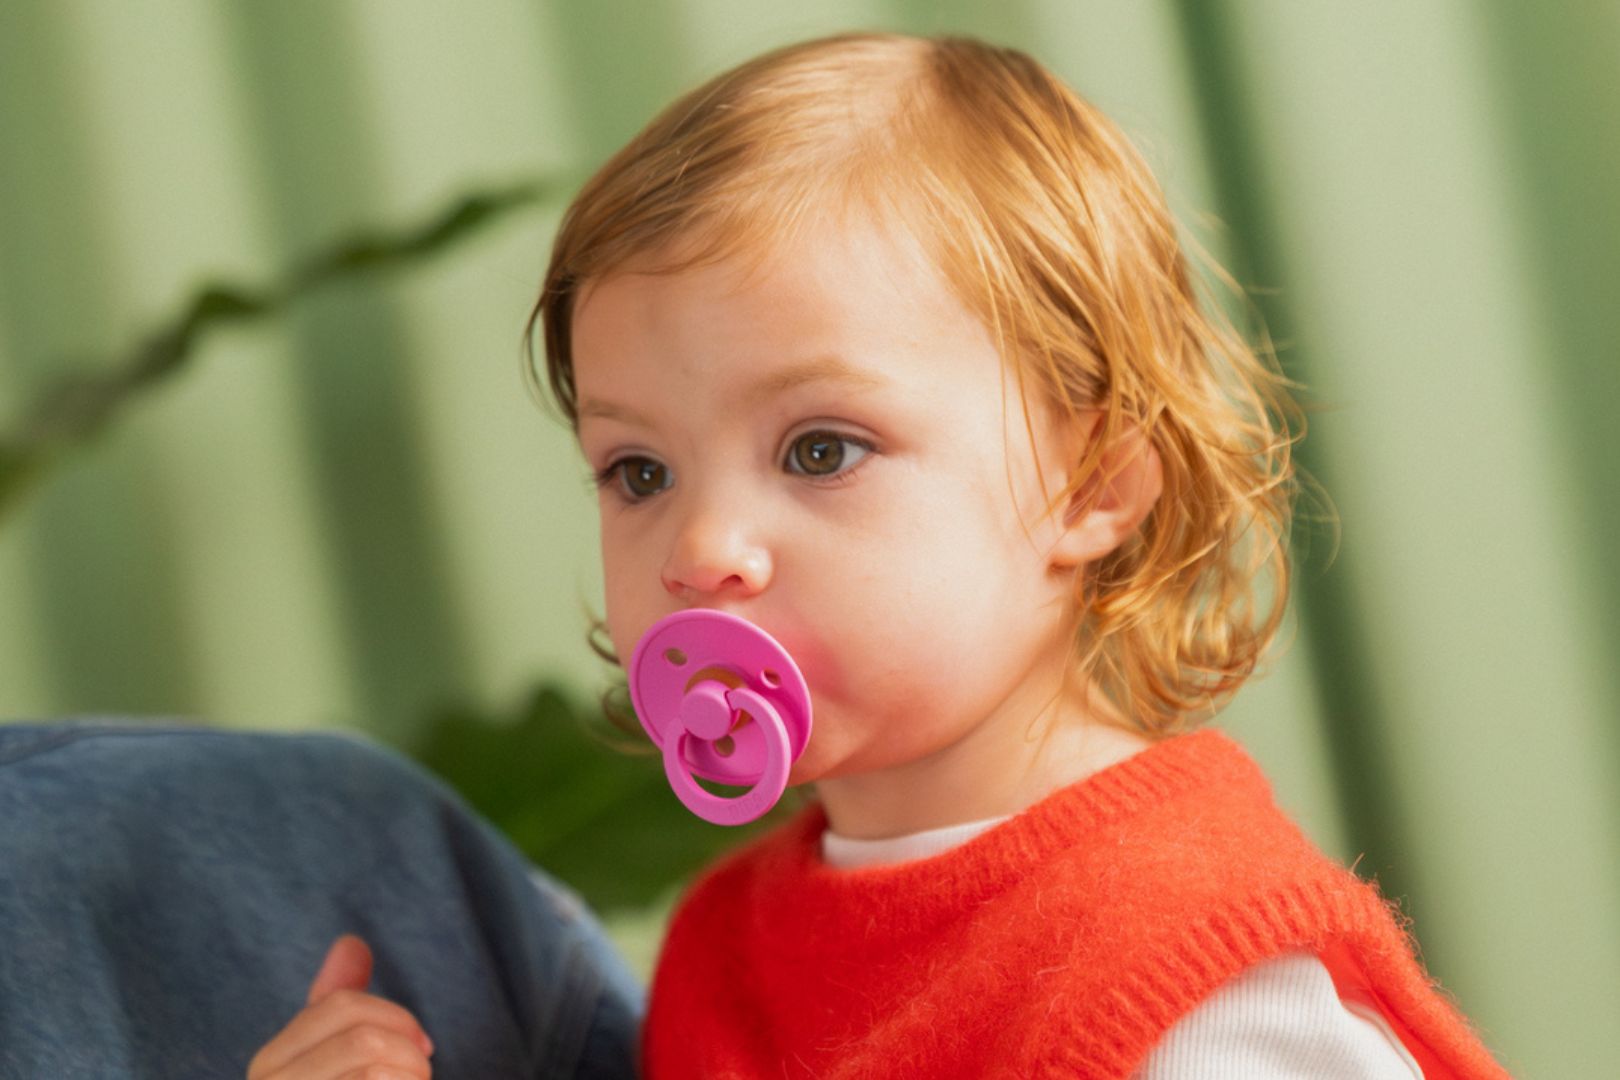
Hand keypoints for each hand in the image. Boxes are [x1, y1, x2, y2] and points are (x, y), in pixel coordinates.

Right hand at [247, 934, 434, 1078]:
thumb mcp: (342, 1058)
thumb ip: (342, 1007)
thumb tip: (350, 941)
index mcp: (270, 1062)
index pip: (340, 1005)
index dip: (395, 1017)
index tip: (423, 1047)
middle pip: (361, 1036)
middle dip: (408, 1051)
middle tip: (421, 1074)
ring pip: (371, 1063)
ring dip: (410, 1075)